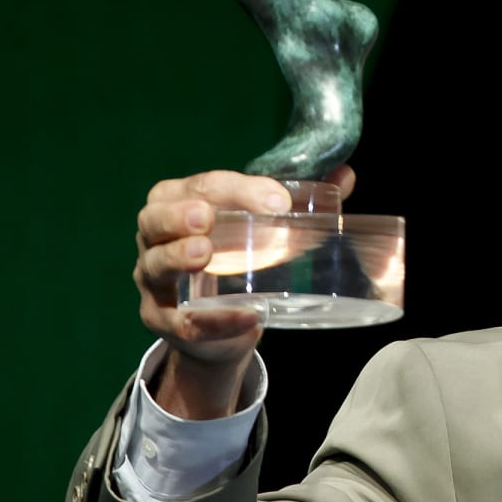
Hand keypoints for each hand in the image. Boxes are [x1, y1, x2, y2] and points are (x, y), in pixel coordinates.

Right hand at [134, 165, 355, 417]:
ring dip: (176, 258)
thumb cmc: (237, 262)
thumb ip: (301, 201)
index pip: (202, 186)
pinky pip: (181, 322)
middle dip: (178, 215)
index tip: (279, 201)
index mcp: (179, 203)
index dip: (237, 190)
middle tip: (207, 217)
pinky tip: (244, 317)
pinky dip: (213, 321)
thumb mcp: (263, 228)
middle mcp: (155, 238)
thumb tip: (347, 174)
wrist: (222, 327)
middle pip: (155, 218)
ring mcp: (153, 281)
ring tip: (202, 255)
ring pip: (154, 266)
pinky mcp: (162, 321)